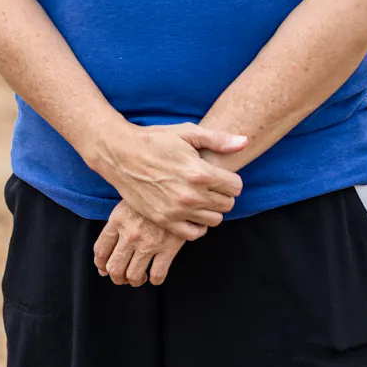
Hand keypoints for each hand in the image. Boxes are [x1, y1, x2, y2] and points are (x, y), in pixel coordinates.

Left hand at [93, 201, 190, 285]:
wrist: (177, 187)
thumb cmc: (152, 193)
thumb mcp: (128, 201)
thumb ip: (115, 226)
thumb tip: (103, 261)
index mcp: (118, 220)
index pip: (101, 251)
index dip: (101, 265)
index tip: (105, 268)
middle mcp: (130, 234)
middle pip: (114, 269)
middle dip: (117, 277)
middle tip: (123, 277)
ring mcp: (149, 242)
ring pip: (134, 276)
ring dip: (135, 280)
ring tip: (140, 276)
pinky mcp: (168, 248)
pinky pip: (157, 275)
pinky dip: (155, 279)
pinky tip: (155, 274)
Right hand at [94, 122, 247, 239]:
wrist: (122, 155)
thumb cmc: (156, 140)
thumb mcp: (187, 132)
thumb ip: (218, 139)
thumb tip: (244, 142)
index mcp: (199, 172)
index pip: (235, 187)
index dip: (233, 180)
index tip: (223, 175)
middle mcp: (191, 195)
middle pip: (227, 205)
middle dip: (224, 194)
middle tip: (213, 185)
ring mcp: (177, 210)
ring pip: (214, 220)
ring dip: (212, 209)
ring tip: (202, 197)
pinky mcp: (164, 220)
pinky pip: (194, 233)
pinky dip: (198, 225)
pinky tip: (193, 212)